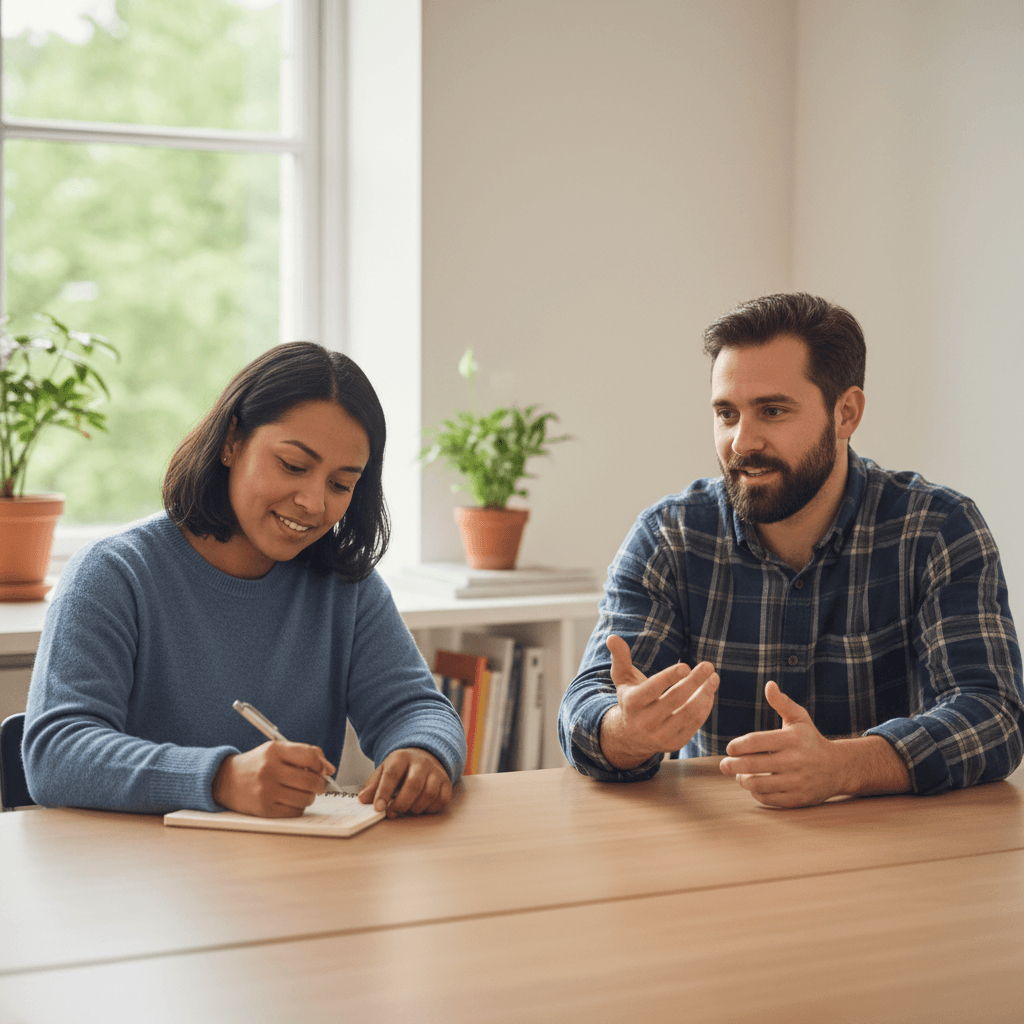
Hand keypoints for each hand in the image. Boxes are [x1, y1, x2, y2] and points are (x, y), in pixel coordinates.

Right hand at [212, 741, 335, 816]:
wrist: (226, 781)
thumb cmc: (258, 764)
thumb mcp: (277, 750)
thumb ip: (305, 754)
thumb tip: (329, 769)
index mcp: (274, 751)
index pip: (309, 756)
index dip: (322, 764)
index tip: (325, 769)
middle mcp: (269, 770)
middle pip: (310, 780)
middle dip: (320, 784)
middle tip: (318, 784)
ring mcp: (266, 791)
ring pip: (305, 798)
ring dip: (310, 796)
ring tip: (302, 792)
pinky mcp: (264, 810)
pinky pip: (295, 812)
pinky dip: (298, 807)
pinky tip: (290, 800)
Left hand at [358, 748, 452, 817]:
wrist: (424, 756)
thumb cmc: (402, 768)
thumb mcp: (384, 770)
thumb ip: (373, 785)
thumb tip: (362, 799)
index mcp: (401, 757)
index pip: (392, 774)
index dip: (384, 793)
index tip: (378, 808)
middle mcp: (421, 763)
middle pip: (413, 785)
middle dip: (401, 804)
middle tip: (392, 813)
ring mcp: (436, 772)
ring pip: (429, 794)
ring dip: (415, 808)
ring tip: (406, 810)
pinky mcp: (446, 783)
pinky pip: (441, 800)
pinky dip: (430, 809)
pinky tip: (421, 808)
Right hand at [599, 634, 719, 769]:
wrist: (630, 736)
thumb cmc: (630, 699)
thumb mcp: (622, 680)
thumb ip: (620, 658)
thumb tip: (612, 637)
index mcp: (631, 703)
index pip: (652, 689)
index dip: (669, 677)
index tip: (686, 666)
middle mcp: (645, 722)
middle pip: (674, 699)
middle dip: (694, 681)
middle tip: (708, 665)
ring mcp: (661, 735)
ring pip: (689, 713)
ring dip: (705, 693)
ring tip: (714, 677)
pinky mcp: (675, 743)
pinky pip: (695, 723)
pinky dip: (705, 706)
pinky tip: (709, 691)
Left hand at [719, 681, 840, 806]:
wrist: (838, 768)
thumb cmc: (811, 739)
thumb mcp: (799, 718)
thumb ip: (782, 702)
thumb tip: (769, 685)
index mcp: (791, 739)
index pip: (755, 742)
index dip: (737, 746)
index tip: (729, 748)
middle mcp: (795, 761)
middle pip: (752, 765)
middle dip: (732, 765)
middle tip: (723, 765)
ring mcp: (797, 782)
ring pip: (758, 785)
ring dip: (743, 780)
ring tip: (739, 775)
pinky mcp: (799, 799)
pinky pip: (769, 799)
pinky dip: (756, 794)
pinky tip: (753, 786)